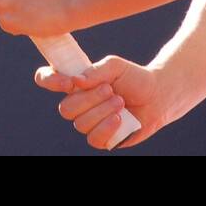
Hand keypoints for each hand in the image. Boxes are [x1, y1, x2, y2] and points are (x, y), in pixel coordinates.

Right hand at [35, 55, 168, 149]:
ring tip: (121, 102)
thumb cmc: (134, 78)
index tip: (69, 82)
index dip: (50, 81)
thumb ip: (96, 71)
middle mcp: (78, 104)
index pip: (47, 79)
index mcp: (76, 83)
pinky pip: (94, 139)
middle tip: (110, 90)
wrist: (158, 96)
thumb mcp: (116, 66)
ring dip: (102, 111)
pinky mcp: (102, 139)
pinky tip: (120, 118)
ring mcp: (89, 123)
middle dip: (89, 100)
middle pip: (65, 109)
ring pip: (81, 124)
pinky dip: (107, 127)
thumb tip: (77, 81)